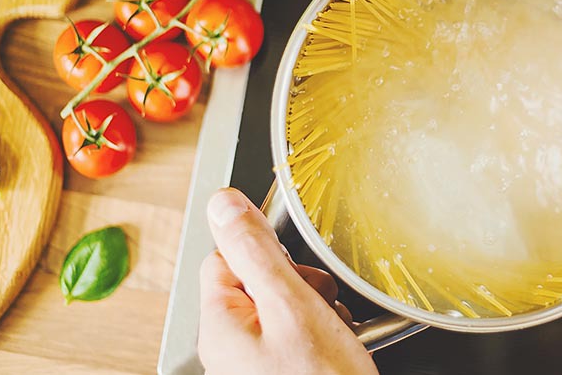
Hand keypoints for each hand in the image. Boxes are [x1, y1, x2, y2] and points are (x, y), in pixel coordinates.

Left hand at [198, 188, 377, 374]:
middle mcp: (232, 346)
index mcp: (221, 324)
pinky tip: (340, 348)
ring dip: (318, 309)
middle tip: (322, 306)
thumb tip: (222, 203)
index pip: (229, 256)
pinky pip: (299, 335)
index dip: (268, 254)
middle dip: (301, 284)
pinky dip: (324, 334)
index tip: (296, 268)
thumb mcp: (292, 306)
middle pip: (261, 280)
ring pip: (286, 307)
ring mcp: (257, 363)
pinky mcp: (283, 372)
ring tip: (336, 333)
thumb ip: (256, 251)